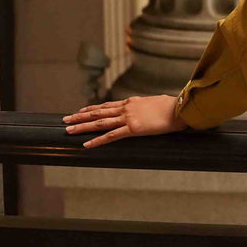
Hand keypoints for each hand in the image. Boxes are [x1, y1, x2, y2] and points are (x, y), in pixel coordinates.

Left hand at [63, 95, 189, 147]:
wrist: (181, 109)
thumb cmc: (174, 106)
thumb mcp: (158, 102)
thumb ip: (149, 106)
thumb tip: (151, 108)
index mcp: (132, 102)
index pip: (107, 105)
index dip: (92, 108)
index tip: (81, 110)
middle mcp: (127, 108)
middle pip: (98, 112)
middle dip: (80, 116)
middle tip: (65, 119)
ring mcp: (128, 118)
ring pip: (100, 123)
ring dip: (82, 126)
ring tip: (68, 130)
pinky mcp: (133, 129)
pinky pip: (111, 136)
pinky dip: (97, 141)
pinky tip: (86, 144)